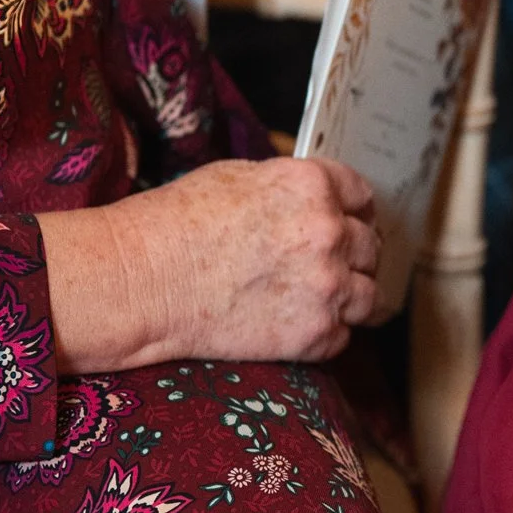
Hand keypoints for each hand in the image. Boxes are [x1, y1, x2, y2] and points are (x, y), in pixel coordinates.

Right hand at [39, 158, 381, 371]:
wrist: (143, 282)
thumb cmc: (176, 225)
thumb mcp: (239, 177)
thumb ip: (291, 189)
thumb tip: (314, 200)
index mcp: (312, 185)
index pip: (361, 195)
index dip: (353, 211)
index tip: (348, 223)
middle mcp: (330, 232)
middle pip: (369, 246)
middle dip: (349, 255)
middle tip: (322, 266)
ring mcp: (327, 286)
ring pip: (369, 295)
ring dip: (348, 297)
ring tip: (318, 301)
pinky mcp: (316, 333)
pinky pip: (343, 335)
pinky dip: (324, 334)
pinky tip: (293, 326)